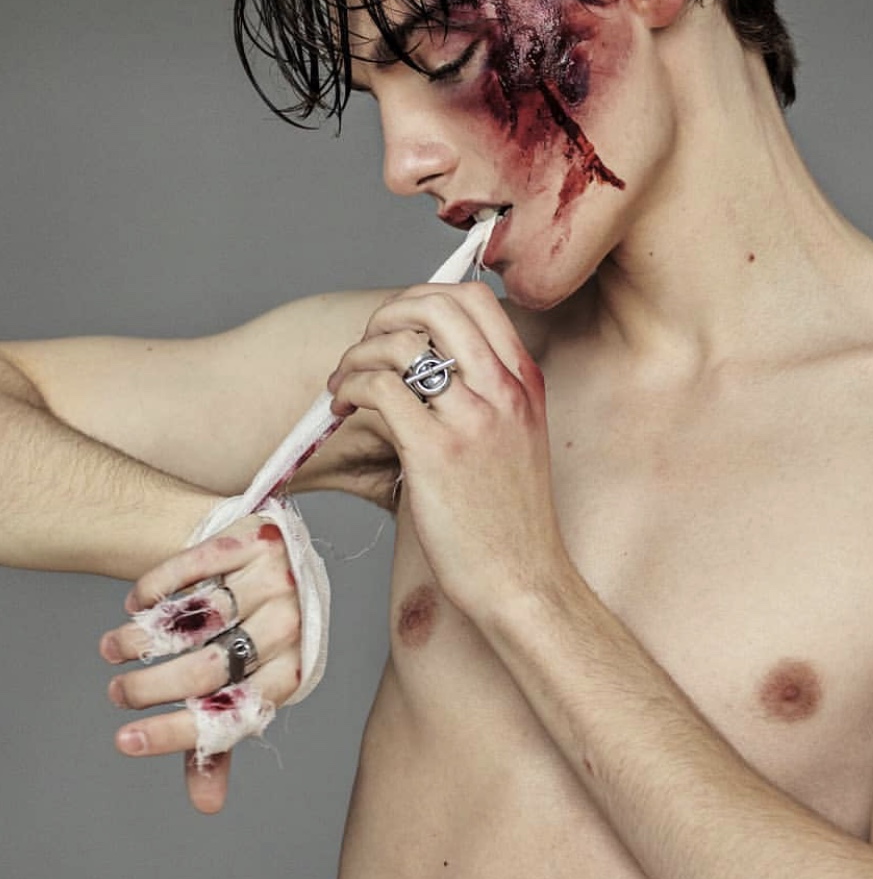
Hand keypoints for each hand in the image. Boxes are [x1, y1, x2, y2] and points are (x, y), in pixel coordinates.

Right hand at [100, 515, 301, 813]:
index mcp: (292, 672)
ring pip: (197, 619)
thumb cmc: (252, 633)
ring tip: (115, 649)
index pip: (233, 715)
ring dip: (142, 639)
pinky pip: (192, 567)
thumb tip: (206, 805)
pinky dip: (154, 589)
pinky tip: (135, 604)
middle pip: (209, 669)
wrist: (271, 556)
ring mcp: (275, 579)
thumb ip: (222, 733)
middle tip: (118, 693)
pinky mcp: (253, 538)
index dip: (175, 734)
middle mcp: (290, 626)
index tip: (123, 741)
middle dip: (151, 689)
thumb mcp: (247, 680)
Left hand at [328, 281, 571, 622]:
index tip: (396, 326)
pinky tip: (343, 410)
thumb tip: (425, 364)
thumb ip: (486, 395)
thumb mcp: (517, 440)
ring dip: (357, 356)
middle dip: (385, 316)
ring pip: (400, 344)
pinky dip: (351, 389)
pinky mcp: (435, 452)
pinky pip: (379, 390)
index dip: (422, 298)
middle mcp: (503, 390)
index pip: (474, 298)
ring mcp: (472, 419)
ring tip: (343, 385)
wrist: (524, 581)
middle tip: (364, 348)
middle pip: (434, 306)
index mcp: (524, 382)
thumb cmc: (509, 522)